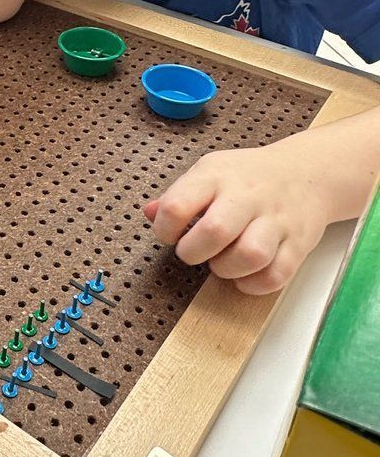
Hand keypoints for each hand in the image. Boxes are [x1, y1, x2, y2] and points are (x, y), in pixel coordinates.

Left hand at [145, 144, 330, 294]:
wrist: (307, 173)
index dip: (165, 228)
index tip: (169, 234)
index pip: (178, 205)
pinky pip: (276, 274)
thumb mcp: (210, 172)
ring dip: (227, 270)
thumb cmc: (249, 176)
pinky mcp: (298, 243)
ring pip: (251, 255)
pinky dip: (255, 284)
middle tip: (193, 252)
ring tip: (221, 262)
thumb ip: (178, 195)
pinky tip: (245, 275)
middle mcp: (247, 196)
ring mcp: (276, 220)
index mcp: (217, 175)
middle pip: (215, 231)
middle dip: (193, 252)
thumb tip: (149, 213)